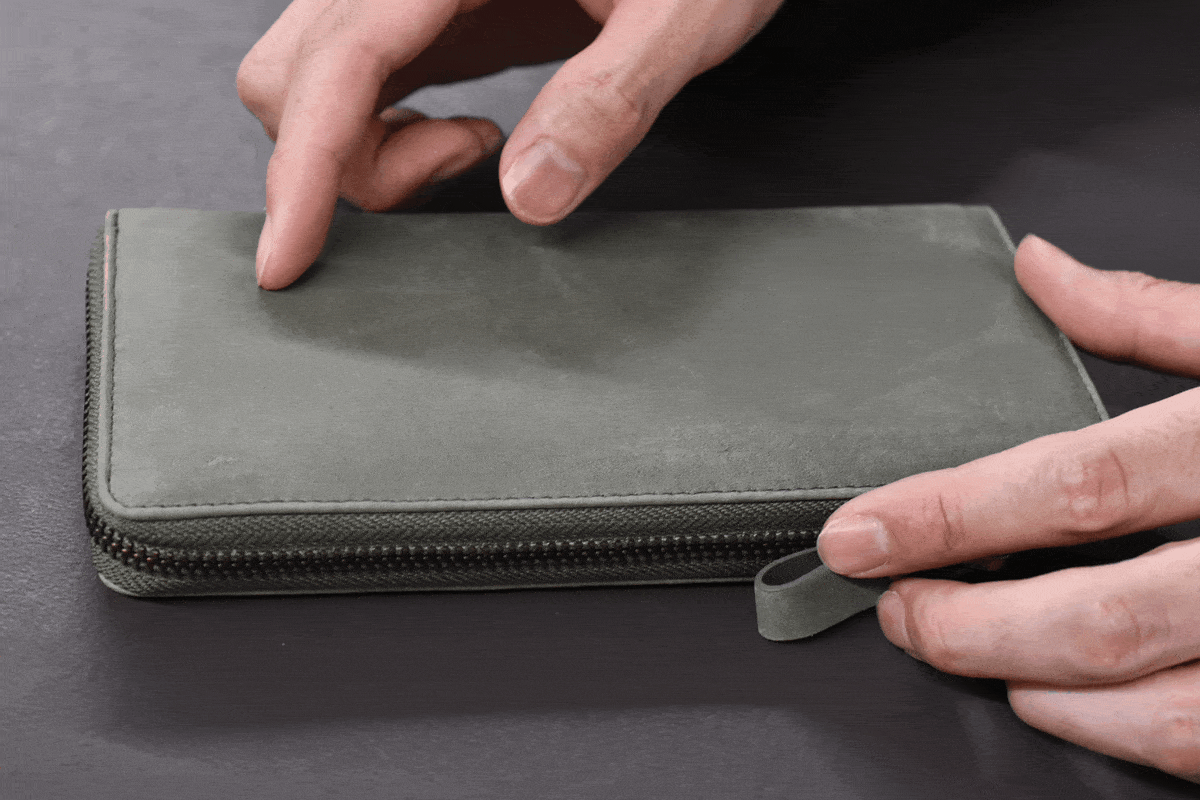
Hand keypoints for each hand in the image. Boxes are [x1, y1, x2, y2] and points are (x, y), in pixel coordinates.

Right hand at [237, 0, 782, 288]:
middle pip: (294, 77)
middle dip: (342, 163)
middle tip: (465, 165)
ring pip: (307, 83)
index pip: (341, 62)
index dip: (303, 166)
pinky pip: (353, 86)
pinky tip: (466, 137)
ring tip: (476, 146)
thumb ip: (607, 101)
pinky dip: (378, 138)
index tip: (287, 258)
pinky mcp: (426, 20)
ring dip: (359, 151)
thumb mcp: (678, 17)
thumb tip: (530, 197)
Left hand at [817, 234, 1199, 779]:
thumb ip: (1152, 316)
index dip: (950, 514)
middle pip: (1097, 614)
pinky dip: (1128, 734)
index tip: (862, 534)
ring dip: (1037, 688)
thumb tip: (1041, 271)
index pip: (1072, 481)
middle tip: (898, 608)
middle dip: (969, 624)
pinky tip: (1070, 704)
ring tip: (969, 654)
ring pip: (1157, 700)